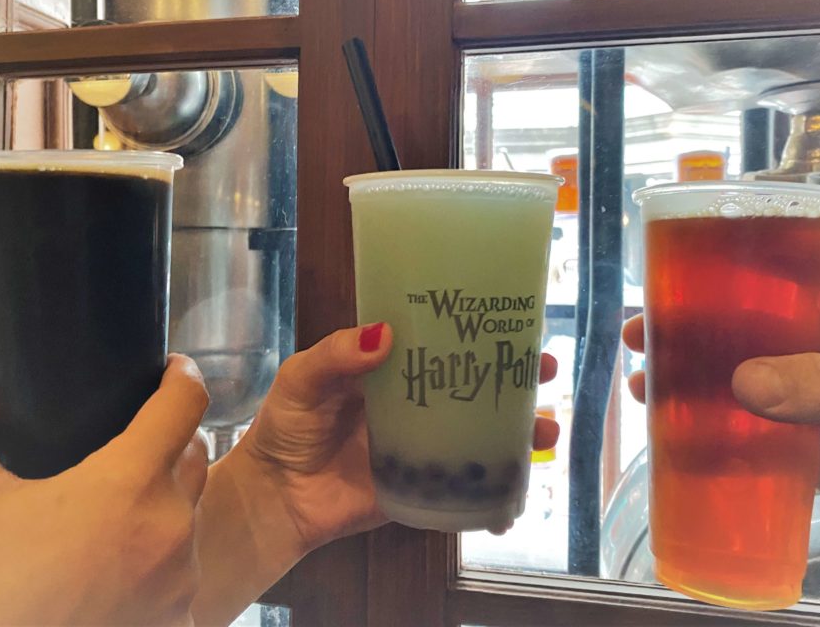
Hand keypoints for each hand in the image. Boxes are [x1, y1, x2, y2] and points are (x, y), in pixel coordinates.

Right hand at [0, 356, 208, 626]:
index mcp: (128, 487)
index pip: (187, 403)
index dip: (181, 375)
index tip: (171, 370)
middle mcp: (170, 534)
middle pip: (194, 458)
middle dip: (168, 440)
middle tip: (126, 443)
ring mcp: (179, 586)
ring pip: (189, 518)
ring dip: (161, 505)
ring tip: (108, 514)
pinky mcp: (176, 625)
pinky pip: (179, 575)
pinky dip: (155, 563)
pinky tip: (112, 568)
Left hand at [232, 324, 560, 549]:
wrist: (274, 497)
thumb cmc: (286, 428)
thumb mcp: (303, 379)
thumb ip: (336, 356)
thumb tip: (384, 334)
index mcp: (391, 371)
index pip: (442, 344)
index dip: (478, 333)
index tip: (514, 322)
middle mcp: (414, 405)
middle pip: (474, 387)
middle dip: (514, 379)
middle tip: (543, 370)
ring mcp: (422, 449)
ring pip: (480, 435)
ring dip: (518, 434)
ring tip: (546, 432)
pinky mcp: (421, 490)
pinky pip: (464, 489)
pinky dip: (495, 493)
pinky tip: (518, 493)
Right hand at [622, 281, 819, 533]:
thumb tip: (745, 383)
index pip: (762, 277)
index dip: (709, 276)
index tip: (665, 285)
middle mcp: (808, 350)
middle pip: (731, 329)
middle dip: (682, 332)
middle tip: (640, 338)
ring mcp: (800, 399)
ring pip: (728, 384)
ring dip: (684, 386)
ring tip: (646, 390)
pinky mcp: (799, 448)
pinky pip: (742, 439)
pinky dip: (707, 440)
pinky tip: (678, 442)